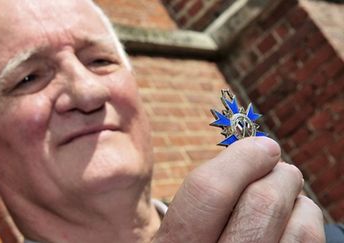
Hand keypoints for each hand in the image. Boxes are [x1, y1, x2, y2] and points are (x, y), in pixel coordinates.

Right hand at [153, 137, 324, 242]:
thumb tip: (255, 148)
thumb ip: (186, 195)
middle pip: (262, 205)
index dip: (242, 160)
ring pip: (299, 226)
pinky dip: (305, 221)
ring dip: (295, 200)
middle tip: (275, 166)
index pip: (209, 192)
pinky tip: (288, 222)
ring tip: (280, 197)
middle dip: (277, 174)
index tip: (262, 146)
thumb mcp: (168, 231)